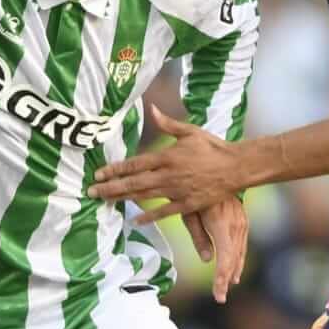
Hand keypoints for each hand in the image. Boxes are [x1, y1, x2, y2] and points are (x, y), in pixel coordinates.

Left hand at [89, 105, 244, 222]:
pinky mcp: (188, 204)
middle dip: (110, 187)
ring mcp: (177, 190)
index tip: (98, 173)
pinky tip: (134, 220)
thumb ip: (168, 123)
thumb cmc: (214, 147)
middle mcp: (168, 174)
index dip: (115, 169)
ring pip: (144, 196)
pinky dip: (148, 216)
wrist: (237, 166)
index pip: (134, 163)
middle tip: (92, 192)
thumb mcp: (190, 131)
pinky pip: (164, 211)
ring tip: (105, 201)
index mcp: (167, 156)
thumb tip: (151, 108)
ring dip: (122, 199)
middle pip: (133, 182)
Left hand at [185, 194, 248, 302]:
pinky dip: (238, 260)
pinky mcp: (243, 222)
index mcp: (221, 224)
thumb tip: (206, 260)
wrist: (217, 170)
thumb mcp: (190, 212)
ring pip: (239, 253)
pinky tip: (234, 270)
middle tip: (219, 298)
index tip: (217, 293)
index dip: (221, 278)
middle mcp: (235, 226)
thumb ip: (198, 237)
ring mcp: (242, 223)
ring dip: (233, 271)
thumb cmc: (195, 190)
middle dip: (225, 279)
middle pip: (233, 259)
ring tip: (225, 287)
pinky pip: (241, 245)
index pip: (225, 258)